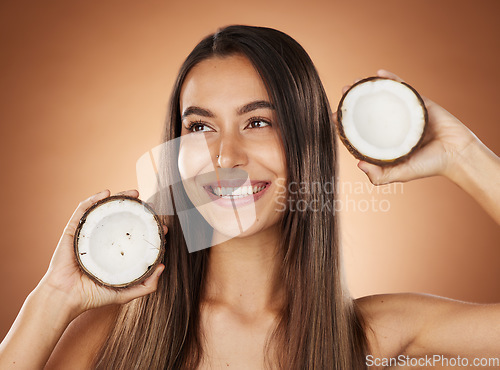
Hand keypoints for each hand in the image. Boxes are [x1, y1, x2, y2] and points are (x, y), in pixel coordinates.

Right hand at [37, 189, 166, 316]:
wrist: (66, 298)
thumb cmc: (92, 296)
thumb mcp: (125, 293)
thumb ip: (146, 285)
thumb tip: (163, 267)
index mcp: (113, 252)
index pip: (134, 235)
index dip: (148, 228)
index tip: (161, 226)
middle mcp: (102, 240)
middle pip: (121, 218)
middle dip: (137, 209)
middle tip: (150, 206)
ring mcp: (88, 234)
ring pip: (104, 209)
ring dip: (119, 197)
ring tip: (134, 194)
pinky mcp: (73, 230)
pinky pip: (83, 210)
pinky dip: (94, 198)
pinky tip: (107, 193)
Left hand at [336, 69, 477, 184]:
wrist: (457, 154)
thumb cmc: (429, 166)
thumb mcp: (400, 174)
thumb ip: (381, 175)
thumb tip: (359, 164)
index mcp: (385, 141)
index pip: (361, 129)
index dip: (346, 122)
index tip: (334, 116)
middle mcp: (391, 125)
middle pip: (368, 109)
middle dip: (353, 101)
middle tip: (343, 93)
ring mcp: (403, 112)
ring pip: (382, 96)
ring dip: (368, 86)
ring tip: (355, 82)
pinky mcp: (417, 102)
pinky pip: (402, 87)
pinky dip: (391, 78)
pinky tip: (379, 73)